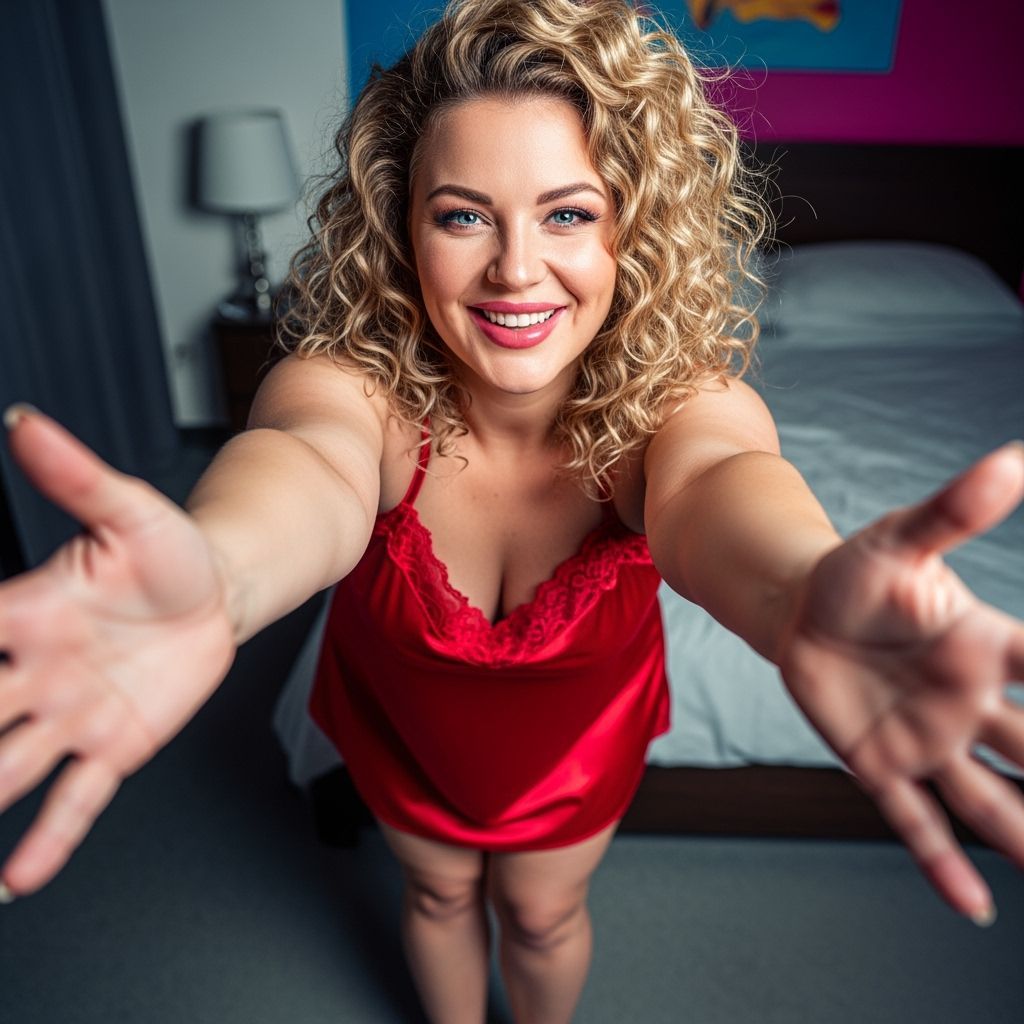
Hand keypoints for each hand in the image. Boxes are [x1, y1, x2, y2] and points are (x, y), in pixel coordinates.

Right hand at [0, 408, 235, 897]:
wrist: (218, 594)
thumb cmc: (168, 552)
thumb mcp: (129, 510)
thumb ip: (77, 476)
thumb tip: (26, 423)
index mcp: (27, 612)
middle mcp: (34, 670)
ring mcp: (70, 714)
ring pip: (3, 766)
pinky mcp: (114, 745)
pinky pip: (75, 799)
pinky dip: (48, 839)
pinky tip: (17, 879)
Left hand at [777, 442, 1023, 923]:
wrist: (801, 608)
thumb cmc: (859, 573)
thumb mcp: (902, 537)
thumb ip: (955, 511)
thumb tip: (1014, 459)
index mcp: (983, 646)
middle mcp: (969, 702)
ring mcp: (926, 739)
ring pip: (992, 800)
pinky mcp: (877, 762)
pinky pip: (914, 818)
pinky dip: (941, 861)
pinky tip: (971, 905)